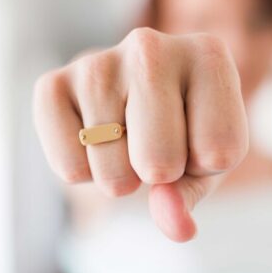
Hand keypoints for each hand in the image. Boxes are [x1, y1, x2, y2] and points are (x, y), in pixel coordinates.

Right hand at [33, 28, 247, 241]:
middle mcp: (150, 47)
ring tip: (123, 141)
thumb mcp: (204, 164)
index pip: (220, 150)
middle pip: (161, 161)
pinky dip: (83, 175)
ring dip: (120, 178)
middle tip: (153, 146)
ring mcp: (97, 62)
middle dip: (159, 175)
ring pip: (114, 172)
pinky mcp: (51, 85)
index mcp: (208, 56)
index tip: (197, 138)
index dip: (207, 165)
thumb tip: (175, 225)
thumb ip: (193, 195)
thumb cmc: (180, 132)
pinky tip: (92, 141)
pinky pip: (70, 168)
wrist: (127, 103)